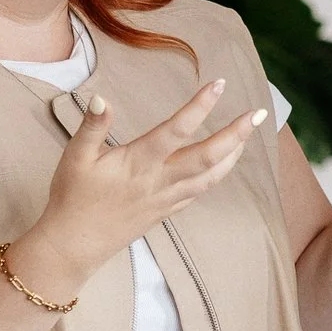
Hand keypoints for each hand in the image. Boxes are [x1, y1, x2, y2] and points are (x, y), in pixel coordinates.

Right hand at [29, 80, 267, 280]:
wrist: (74, 245)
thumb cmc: (72, 198)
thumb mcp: (75, 157)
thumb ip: (93, 126)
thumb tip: (102, 98)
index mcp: (139, 161)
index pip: (177, 129)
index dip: (200, 106)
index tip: (220, 85)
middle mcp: (160, 180)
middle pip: (208, 156)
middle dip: (236, 134)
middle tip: (259, 114)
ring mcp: (167, 198)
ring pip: (211, 177)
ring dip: (234, 155)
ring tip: (247, 136)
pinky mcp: (166, 211)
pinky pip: (200, 192)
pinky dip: (217, 176)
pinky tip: (223, 165)